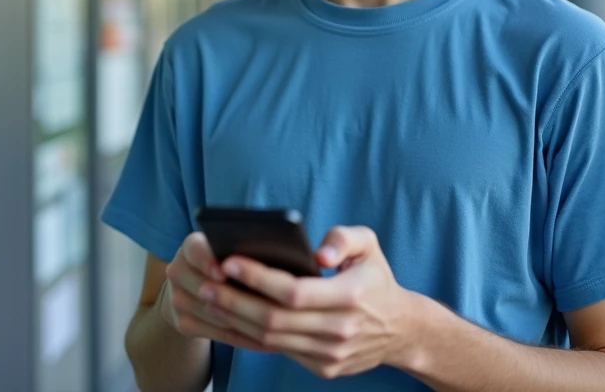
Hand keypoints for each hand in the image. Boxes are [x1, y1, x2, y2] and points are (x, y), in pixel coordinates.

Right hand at [161, 232, 269, 351]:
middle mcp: (178, 271)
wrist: (193, 286)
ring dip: (244, 322)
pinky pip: (216, 334)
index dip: (209, 262)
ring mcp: (177, 299)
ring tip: (273, 326)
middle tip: (265, 307)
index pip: (196, 251)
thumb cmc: (225, 261)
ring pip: (213, 314)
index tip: (224, 272)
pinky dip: (242, 337)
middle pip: (203, 287)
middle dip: (233, 298)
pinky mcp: (182, 323)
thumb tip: (274, 253)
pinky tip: (265, 339)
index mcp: (190, 247)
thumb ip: (243, 250)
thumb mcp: (229, 249)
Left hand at [202, 225, 416, 378]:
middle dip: (234, 301)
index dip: (257, 278)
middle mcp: (340, 329)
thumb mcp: (370, 245)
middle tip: (204, 283)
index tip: (229, 262)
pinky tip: (227, 320)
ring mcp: (330, 354)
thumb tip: (319, 253)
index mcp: (351, 296)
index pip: (294, 292)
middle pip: (274, 320)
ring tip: (207, 299)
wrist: (400, 329)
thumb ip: (345, 237)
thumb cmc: (375, 279)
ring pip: (271, 340)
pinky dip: (248, 336)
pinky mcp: (323, 367)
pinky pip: (277, 352)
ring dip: (234, 320)